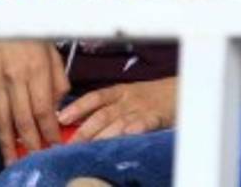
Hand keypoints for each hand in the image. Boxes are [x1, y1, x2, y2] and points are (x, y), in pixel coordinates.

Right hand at [0, 39, 69, 164]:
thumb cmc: (28, 32)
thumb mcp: (51, 49)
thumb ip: (58, 78)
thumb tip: (58, 104)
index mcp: (36, 68)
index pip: (44, 108)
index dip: (49, 130)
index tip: (54, 142)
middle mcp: (15, 77)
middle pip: (22, 119)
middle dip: (30, 142)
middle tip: (36, 157)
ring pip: (2, 120)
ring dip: (9, 142)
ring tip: (15, 157)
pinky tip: (2, 138)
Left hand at [57, 77, 176, 141]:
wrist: (180, 91)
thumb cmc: (150, 97)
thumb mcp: (128, 96)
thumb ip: (107, 108)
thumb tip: (75, 123)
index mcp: (120, 91)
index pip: (95, 97)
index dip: (77, 107)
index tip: (61, 118)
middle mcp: (127, 100)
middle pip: (102, 115)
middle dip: (84, 131)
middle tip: (70, 146)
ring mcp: (141, 108)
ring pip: (118, 123)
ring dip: (102, 137)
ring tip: (89, 149)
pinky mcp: (156, 117)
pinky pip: (144, 124)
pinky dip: (134, 130)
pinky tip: (126, 136)